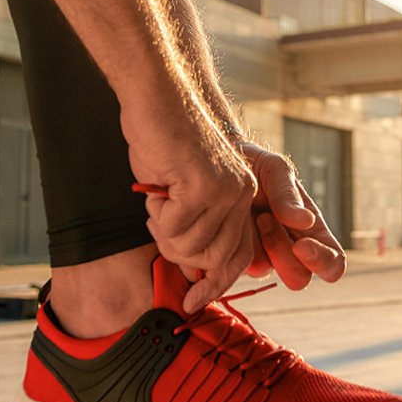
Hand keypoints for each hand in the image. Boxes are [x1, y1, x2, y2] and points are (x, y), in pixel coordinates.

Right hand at [121, 106, 257, 313]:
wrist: (159, 98)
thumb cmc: (167, 144)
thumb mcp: (187, 193)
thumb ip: (197, 228)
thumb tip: (193, 272)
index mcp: (244, 200)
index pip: (239, 258)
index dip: (216, 285)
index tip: (192, 303)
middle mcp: (244, 197)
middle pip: (213, 259)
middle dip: (179, 251)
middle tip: (160, 222)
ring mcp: (228, 190)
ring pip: (192, 246)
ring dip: (164, 230)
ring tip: (159, 201)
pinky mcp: (206, 184)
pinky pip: (174, 226)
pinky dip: (157, 215)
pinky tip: (158, 188)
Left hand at [240, 142, 345, 289]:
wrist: (216, 162)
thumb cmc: (252, 164)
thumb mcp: (274, 169)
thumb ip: (288, 194)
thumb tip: (305, 221)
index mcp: (312, 231)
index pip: (334, 263)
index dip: (323, 262)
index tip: (301, 245)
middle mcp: (290, 249)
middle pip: (300, 277)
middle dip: (282, 252)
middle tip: (265, 218)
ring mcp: (262, 256)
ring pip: (266, 271)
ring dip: (256, 244)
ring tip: (247, 213)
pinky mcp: (234, 258)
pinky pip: (236, 266)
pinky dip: (232, 245)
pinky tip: (229, 221)